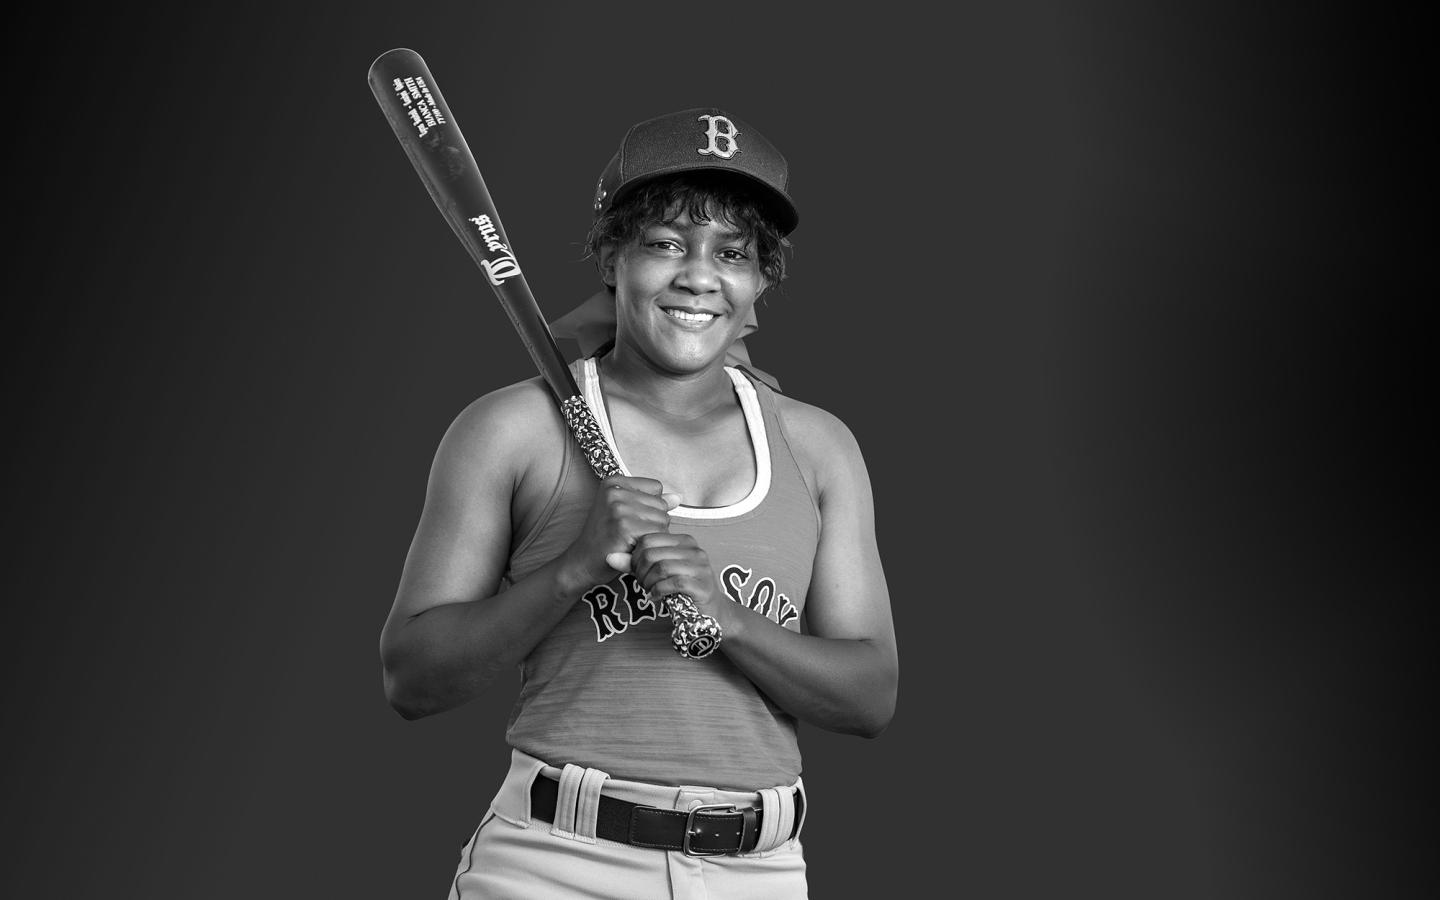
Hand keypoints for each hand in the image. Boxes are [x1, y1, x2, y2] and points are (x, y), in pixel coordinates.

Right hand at [561, 475, 680, 588]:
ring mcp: (619, 508)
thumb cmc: (606, 537)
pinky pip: (657, 534)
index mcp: (614, 481)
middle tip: (627, 533)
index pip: (656, 488)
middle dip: (652, 523)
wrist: (582, 561)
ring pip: (662, 520)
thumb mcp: (625, 511)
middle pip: (661, 505)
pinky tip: (630, 548)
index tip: (628, 518)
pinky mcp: (624, 527)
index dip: (649, 507)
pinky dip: (648, 546)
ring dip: (651, 536)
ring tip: (629, 540)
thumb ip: (651, 502)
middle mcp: (615, 491)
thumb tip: (678, 497)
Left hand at [627, 532, 722, 614]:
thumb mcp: (657, 572)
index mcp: (684, 540)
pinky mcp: (702, 585)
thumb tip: (609, 557)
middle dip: (640, 571)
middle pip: (652, 553)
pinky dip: (659, 591)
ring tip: (648, 590)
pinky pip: (673, 583)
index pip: (648, 538)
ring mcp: (700, 567)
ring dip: (648, 582)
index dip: (635, 556)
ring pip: (661, 567)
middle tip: (641, 583)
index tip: (636, 571)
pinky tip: (656, 597)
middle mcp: (694, 549)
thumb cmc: (681, 590)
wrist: (711, 612)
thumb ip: (634, 564)